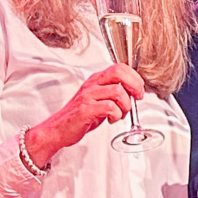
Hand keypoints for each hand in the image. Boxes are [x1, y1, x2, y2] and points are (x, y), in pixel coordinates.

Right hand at [25, 63, 146, 164]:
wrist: (58, 129)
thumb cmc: (79, 117)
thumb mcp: (98, 100)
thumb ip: (113, 94)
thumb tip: (134, 94)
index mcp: (96, 80)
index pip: (119, 67)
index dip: (134, 77)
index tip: (139, 91)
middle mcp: (92, 84)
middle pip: (119, 72)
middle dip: (135, 85)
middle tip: (137, 98)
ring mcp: (88, 96)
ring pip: (118, 92)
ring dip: (125, 106)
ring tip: (120, 114)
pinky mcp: (86, 109)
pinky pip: (109, 107)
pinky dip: (116, 115)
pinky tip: (111, 119)